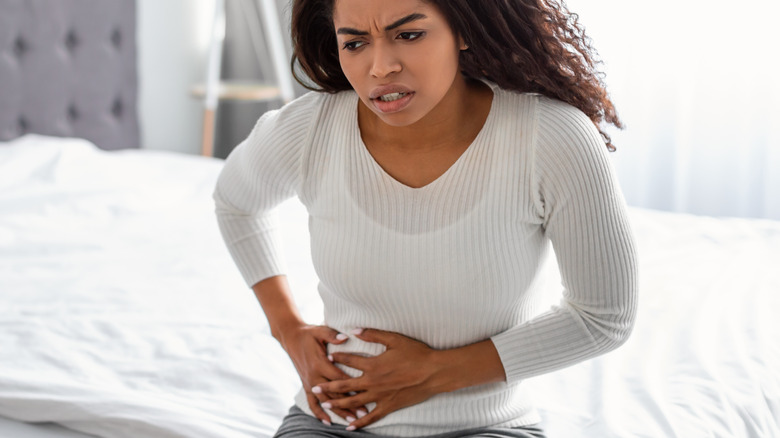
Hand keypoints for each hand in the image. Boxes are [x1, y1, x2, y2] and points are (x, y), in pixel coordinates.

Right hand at [279, 324, 365, 423]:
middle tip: (364, 413)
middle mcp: (314, 376)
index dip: (351, 386)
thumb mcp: (320, 331)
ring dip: (338, 412)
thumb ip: (333, 335)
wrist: (291, 338)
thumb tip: (345, 337)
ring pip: (325, 401)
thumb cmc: (309, 334)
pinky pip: (312, 402)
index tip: (365, 394)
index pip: (339, 378)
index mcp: (320, 363)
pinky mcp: (307, 385)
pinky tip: (328, 422)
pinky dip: (319, 414)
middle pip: (334, 394)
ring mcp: (310, 383)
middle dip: (349, 404)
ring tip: (352, 420)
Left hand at [313, 328, 450, 429]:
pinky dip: (360, 422)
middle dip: (329, 386)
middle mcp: (373, 382)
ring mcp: (380, 396)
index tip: (329, 356)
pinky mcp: (388, 406)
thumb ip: (373, 334)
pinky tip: (350, 426)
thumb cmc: (416, 354)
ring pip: (354, 402)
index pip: (350, 360)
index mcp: (373, 364)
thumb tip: (354, 330)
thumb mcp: (394, 339)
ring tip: (325, 406)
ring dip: (338, 404)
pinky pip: (371, 416)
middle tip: (315, 388)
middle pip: (345, 384)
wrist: (434, 372)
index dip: (338, 357)